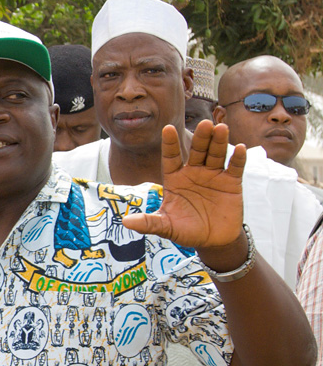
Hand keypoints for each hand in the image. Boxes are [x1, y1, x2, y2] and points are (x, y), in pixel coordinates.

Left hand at [123, 121, 245, 248]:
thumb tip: (126, 222)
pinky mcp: (231, 182)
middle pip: (196, 151)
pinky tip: (239, 148)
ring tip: (220, 128)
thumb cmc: (185, 231)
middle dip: (201, 137)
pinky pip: (234, 167)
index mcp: (175, 179)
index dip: (170, 144)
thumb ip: (149, 222)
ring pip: (215, 154)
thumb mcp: (166, 226)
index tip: (167, 128)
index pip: (171, 157)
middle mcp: (194, 173)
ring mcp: (213, 175)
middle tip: (205, 123)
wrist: (212, 241)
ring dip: (218, 141)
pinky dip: (237, 158)